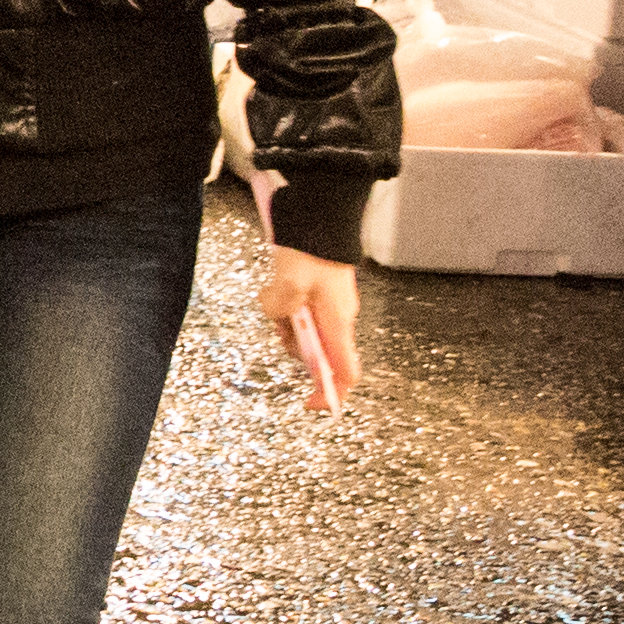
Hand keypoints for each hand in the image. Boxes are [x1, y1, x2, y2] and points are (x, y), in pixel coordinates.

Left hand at [261, 248, 359, 413]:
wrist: (320, 219)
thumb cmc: (311, 249)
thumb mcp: (290, 281)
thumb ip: (281, 308)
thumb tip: (279, 318)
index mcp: (339, 322)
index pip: (345, 372)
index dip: (330, 394)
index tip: (310, 403)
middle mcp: (339, 319)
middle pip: (316, 354)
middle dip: (292, 345)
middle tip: (280, 323)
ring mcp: (330, 308)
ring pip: (304, 334)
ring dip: (285, 323)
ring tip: (277, 297)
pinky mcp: (319, 297)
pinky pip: (299, 315)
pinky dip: (284, 308)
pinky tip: (278, 288)